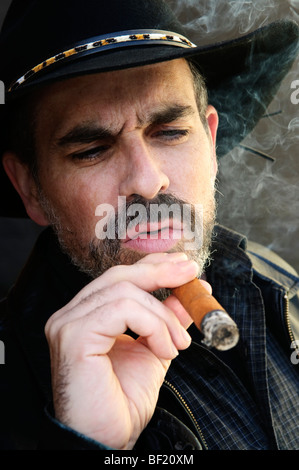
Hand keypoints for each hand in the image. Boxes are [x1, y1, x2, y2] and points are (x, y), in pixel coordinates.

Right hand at [44, 252, 201, 448]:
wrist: (107, 439)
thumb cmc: (123, 401)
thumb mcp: (154, 349)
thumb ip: (166, 320)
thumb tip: (186, 295)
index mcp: (86, 315)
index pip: (119, 277)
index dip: (153, 266)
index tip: (185, 266)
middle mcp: (72, 314)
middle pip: (120, 276)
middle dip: (161, 273)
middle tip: (191, 277)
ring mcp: (68, 323)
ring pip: (125, 292)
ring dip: (162, 316)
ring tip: (178, 343)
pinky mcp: (74, 335)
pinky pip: (123, 310)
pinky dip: (153, 325)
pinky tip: (163, 349)